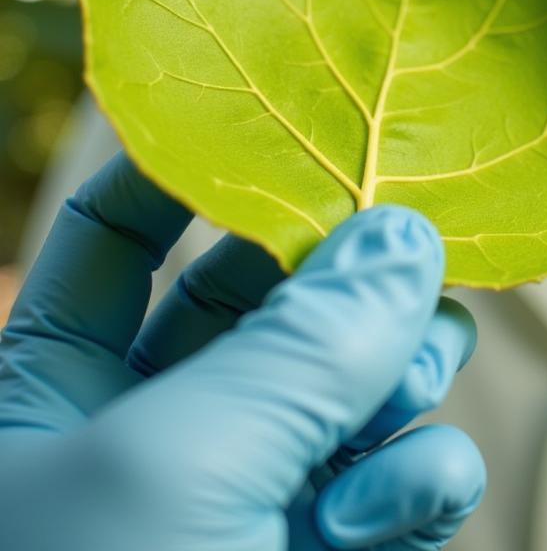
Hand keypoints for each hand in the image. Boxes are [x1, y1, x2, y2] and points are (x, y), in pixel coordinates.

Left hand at [0, 152, 484, 550]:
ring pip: (344, 387)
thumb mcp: (176, 468)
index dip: (201, 169)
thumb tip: (405, 236)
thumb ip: (299, 344)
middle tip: (410, 252)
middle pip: (263, 299)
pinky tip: (406, 499)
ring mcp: (243, 498)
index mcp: (50, 389)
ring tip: (416, 377)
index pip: (119, 231)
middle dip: (341, 274)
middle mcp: (149, 430)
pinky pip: (387, 486)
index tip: (301, 127)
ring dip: (396, 373)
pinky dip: (415, 482)